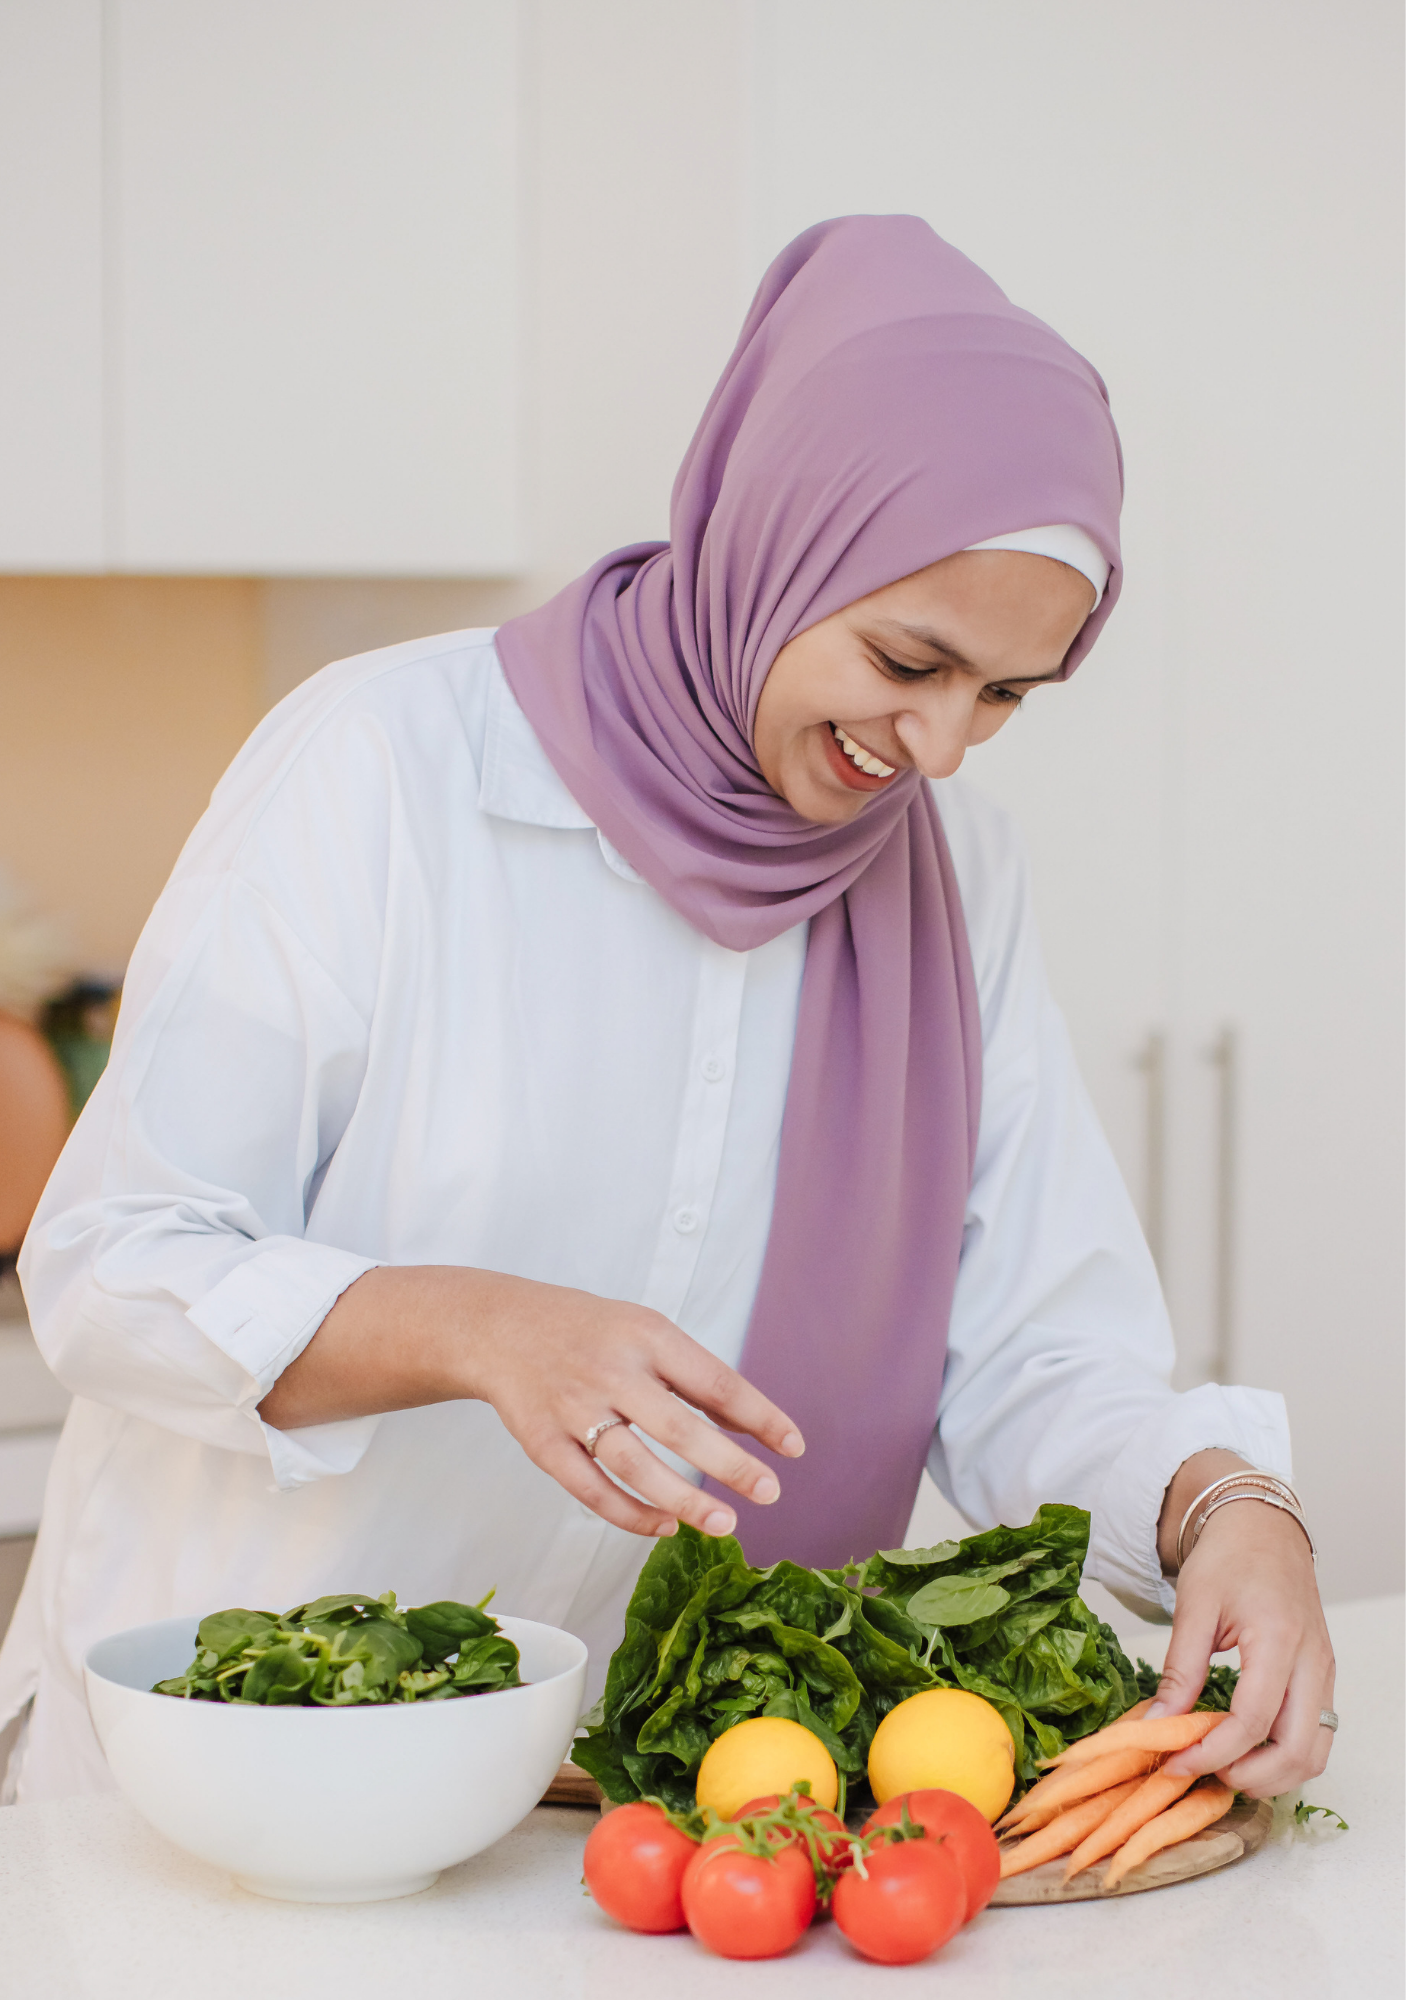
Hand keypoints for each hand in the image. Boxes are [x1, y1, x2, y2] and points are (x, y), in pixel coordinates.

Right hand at [259, 1264, 803, 1541]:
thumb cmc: (589, 1331)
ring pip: (635, 1465)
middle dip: (729, 1465)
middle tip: (769, 1493)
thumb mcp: (646, 1332)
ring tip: (725, 1524)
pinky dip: (630, 1513)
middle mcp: (611, 1370)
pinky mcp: (544, 1443)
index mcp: (646, 1335)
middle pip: (678, 1427)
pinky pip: (591, 1489)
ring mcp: (574, 1408)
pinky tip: (665, 1525)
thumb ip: (696, 1378)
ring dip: (684, 1500)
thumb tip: (755, 1426)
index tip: (794, 1448)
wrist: (498, 1326)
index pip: (714, 1380)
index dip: (759, 1416)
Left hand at [1151, 1473, 1334, 1797]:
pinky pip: (1317, 1734)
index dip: (1213, 1752)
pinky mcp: (1323, 1677)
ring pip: (1315, 1752)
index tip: (1177, 1762)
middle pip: (1297, 1750)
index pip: (1252, 1720)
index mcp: (1277, 1639)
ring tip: (1225, 1767)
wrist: (1262, 1528)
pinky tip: (1248, 1751)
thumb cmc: (1228, 1557)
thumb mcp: (1193, 1606)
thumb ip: (1180, 1670)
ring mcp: (1324, 1671)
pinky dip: (1286, 1755)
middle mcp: (1312, 1662)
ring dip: (1273, 1775)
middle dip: (1250, 1776)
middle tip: (1204, 1772)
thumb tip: (1159, 1723)